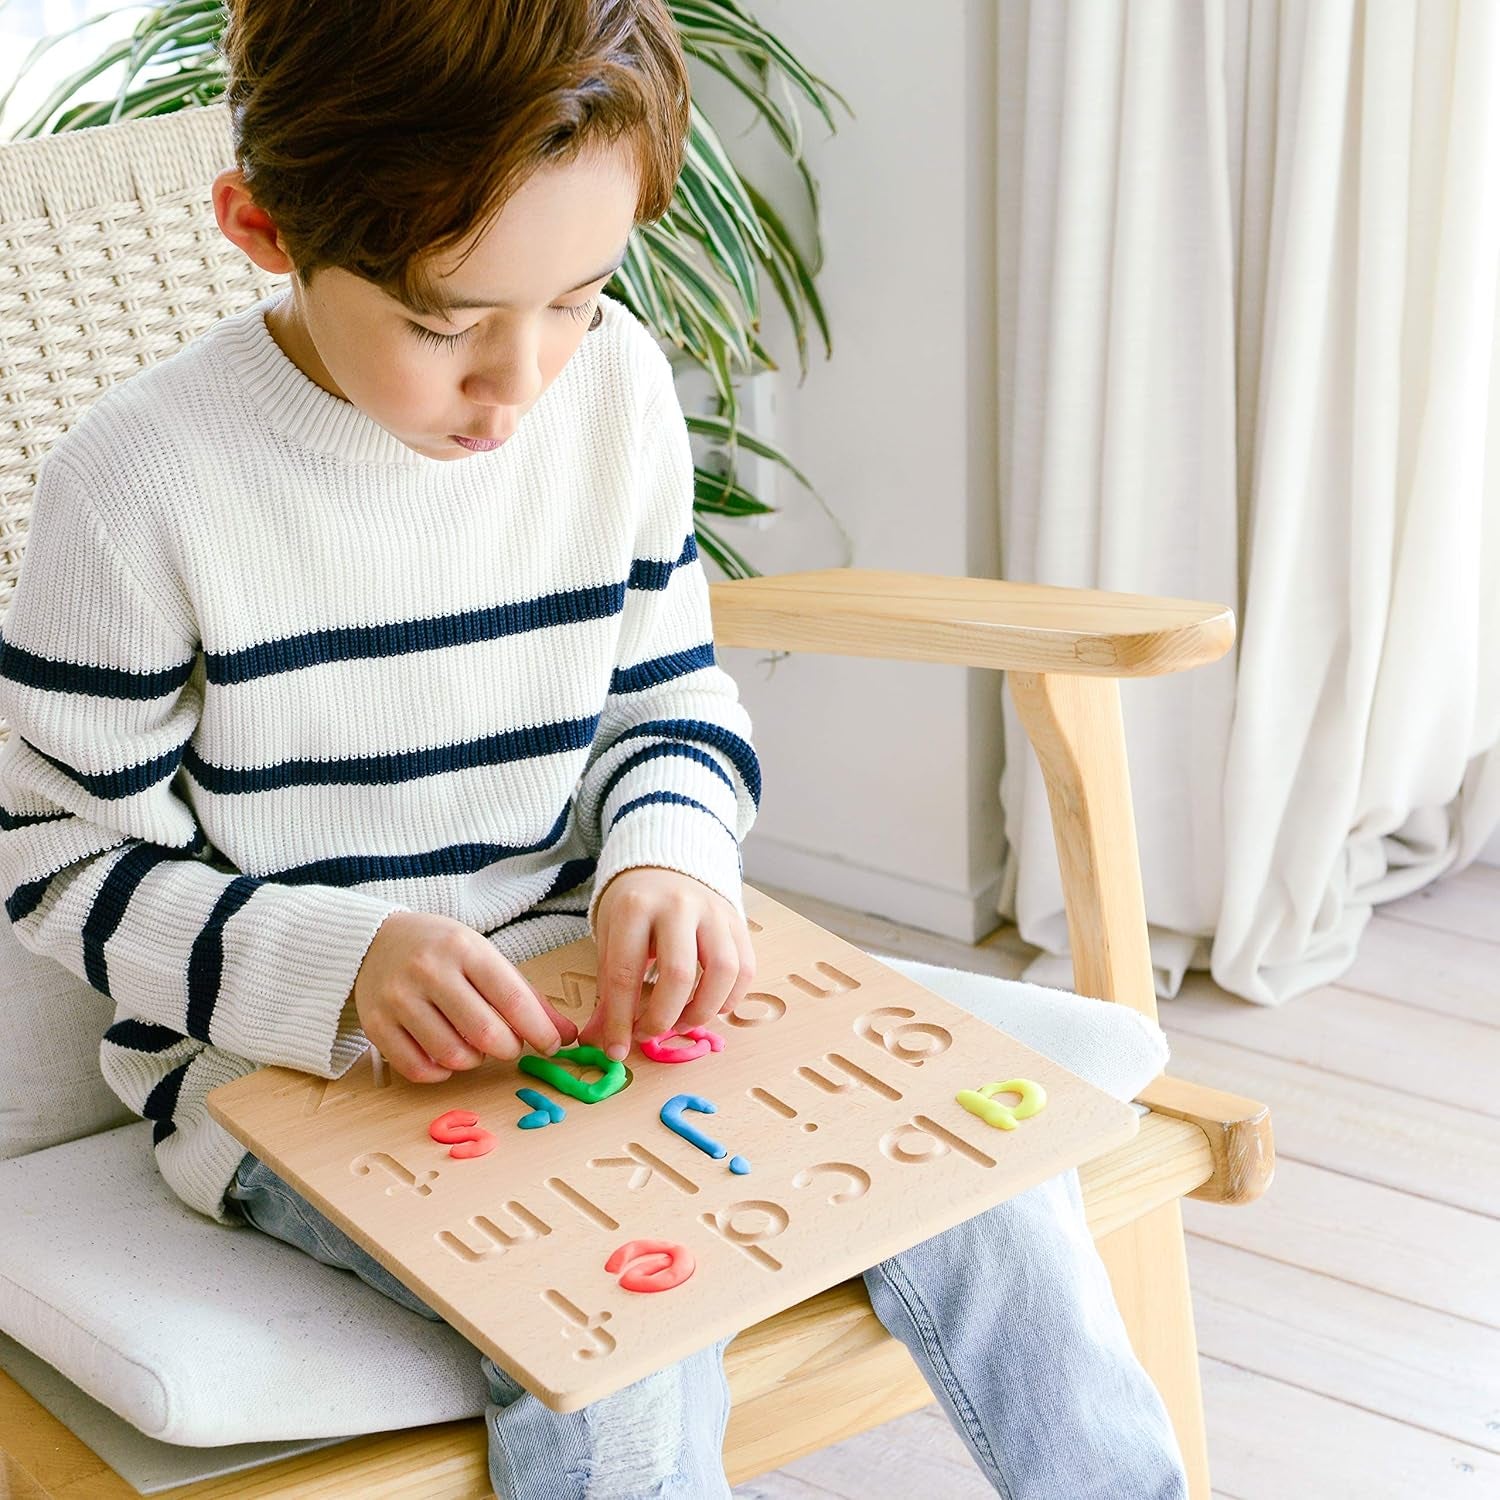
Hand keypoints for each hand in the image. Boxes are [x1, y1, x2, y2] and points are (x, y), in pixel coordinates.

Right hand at [351, 911, 577, 1083]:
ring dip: (475, 1061)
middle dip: (508, 1049)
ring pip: (452, 1056)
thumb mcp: (486, 958)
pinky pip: (418, 1069)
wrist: (376, 940)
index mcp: (464, 949)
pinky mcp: (376, 1024)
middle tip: (509, 1045)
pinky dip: (441, 1072)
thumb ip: (527, 997)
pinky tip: (446, 1056)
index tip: (551, 1045)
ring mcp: (398, 998)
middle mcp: (429, 971)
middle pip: (485, 1033)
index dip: (539, 1030)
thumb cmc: (443, 951)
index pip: (512, 998)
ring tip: (475, 1045)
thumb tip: (567, 1036)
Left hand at [577, 867, 756, 1060]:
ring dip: (702, 1011)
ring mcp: (713, 912)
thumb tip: (603, 1042)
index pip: (626, 973)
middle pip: (678, 974)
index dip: (620, 1020)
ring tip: (681, 1022)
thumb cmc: (635, 907)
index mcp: (635, 908)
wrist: (666, 866)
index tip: (617, 1050)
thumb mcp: (610, 937)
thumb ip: (608, 989)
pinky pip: (745, 968)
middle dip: (663, 1018)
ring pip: (723, 972)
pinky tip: (709, 1006)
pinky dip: (730, 998)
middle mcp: (678, 906)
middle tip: (650, 1034)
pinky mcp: (738, 921)